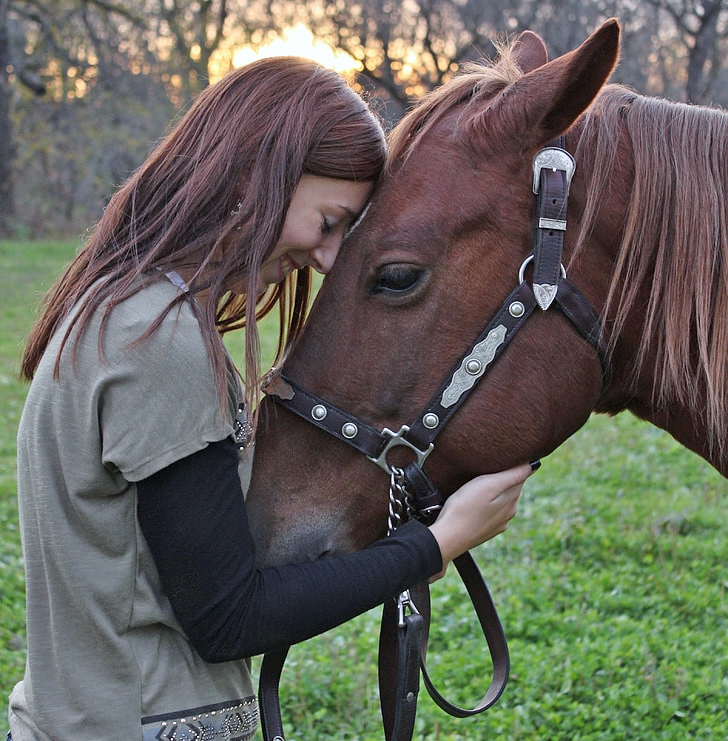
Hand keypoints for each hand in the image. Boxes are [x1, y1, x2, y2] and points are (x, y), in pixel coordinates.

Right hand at [427, 462, 534, 579]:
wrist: (447, 538)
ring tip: (477, 486)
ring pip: (499, 501)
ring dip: (492, 492)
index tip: (498, 459)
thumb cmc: (465, 508)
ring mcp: (497, 524)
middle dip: (501, 478)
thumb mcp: (488, 485)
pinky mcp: (485, 531)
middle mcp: (508, 514)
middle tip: (485, 469)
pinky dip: (484, 505)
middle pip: (510, 489)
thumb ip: (512, 475)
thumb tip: (534, 465)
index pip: (519, 476)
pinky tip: (473, 504)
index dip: (510, 465)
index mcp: (511, 501)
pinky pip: (489, 512)